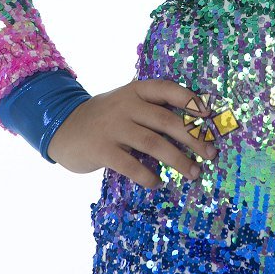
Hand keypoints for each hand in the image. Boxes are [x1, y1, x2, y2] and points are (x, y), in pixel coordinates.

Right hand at [46, 77, 218, 188]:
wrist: (63, 127)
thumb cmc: (106, 118)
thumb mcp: (126, 102)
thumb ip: (151, 109)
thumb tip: (193, 126)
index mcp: (136, 90)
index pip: (168, 90)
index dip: (191, 101)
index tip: (210, 116)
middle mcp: (127, 105)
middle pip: (166, 120)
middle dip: (192, 138)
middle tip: (211, 153)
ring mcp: (113, 127)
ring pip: (153, 143)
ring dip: (178, 160)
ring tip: (194, 173)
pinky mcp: (102, 150)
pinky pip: (131, 165)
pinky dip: (148, 176)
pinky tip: (158, 183)